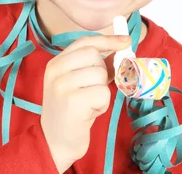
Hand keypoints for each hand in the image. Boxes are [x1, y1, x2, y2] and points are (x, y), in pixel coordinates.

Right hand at [40, 34, 131, 172]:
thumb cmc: (72, 111)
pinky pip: (103, 93)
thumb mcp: (81, 83)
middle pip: (95, 56)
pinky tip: (89, 113)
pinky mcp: (72, 101)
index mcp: (56, 63)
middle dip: (103, 73)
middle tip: (92, 90)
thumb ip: (98, 65)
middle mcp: (56, 71)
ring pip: (101, 74)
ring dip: (102, 91)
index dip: (108, 40)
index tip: (126, 41)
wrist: (55, 142)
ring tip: (89, 103)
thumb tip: (120, 48)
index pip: (85, 42)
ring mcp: (62, 85)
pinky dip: (102, 104)